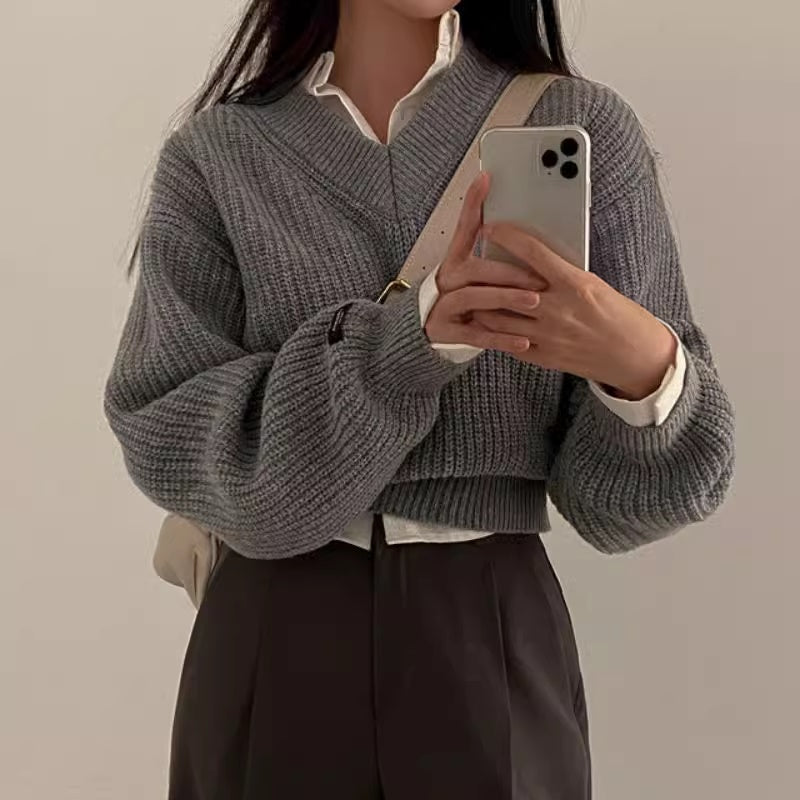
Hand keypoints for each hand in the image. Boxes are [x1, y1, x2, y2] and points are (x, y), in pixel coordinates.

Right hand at [424, 174, 546, 356]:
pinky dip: (501, 338)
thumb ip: (495, 255)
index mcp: (455, 262)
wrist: (424, 332)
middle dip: (508, 272)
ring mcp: (443, 307)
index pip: (464, 228)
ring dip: (505, 298)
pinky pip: (476, 335)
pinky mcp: (447, 332)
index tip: (486, 179)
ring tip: (534, 302)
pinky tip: (524, 341)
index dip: (472, 204)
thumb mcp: (474, 274)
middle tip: (540, 277)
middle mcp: (446, 281)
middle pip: (474, 269)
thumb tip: (528, 232)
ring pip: (474, 298)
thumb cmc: (462, 299)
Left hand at [472, 223, 677, 399]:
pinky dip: (494, 331)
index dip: (507, 236)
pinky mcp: (544, 357)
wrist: (636, 357)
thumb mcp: (595, 285)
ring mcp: (548, 336)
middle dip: (483, 274)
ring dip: (482, 305)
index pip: (532, 252)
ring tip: (473, 295)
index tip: (491, 228)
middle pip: (506, 287)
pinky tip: (487, 322)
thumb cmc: (620, 316)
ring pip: (498, 318)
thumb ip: (563, 275)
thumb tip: (534, 260)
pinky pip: (508, 343)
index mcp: (575, 284)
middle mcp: (558, 310)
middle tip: (470, 263)